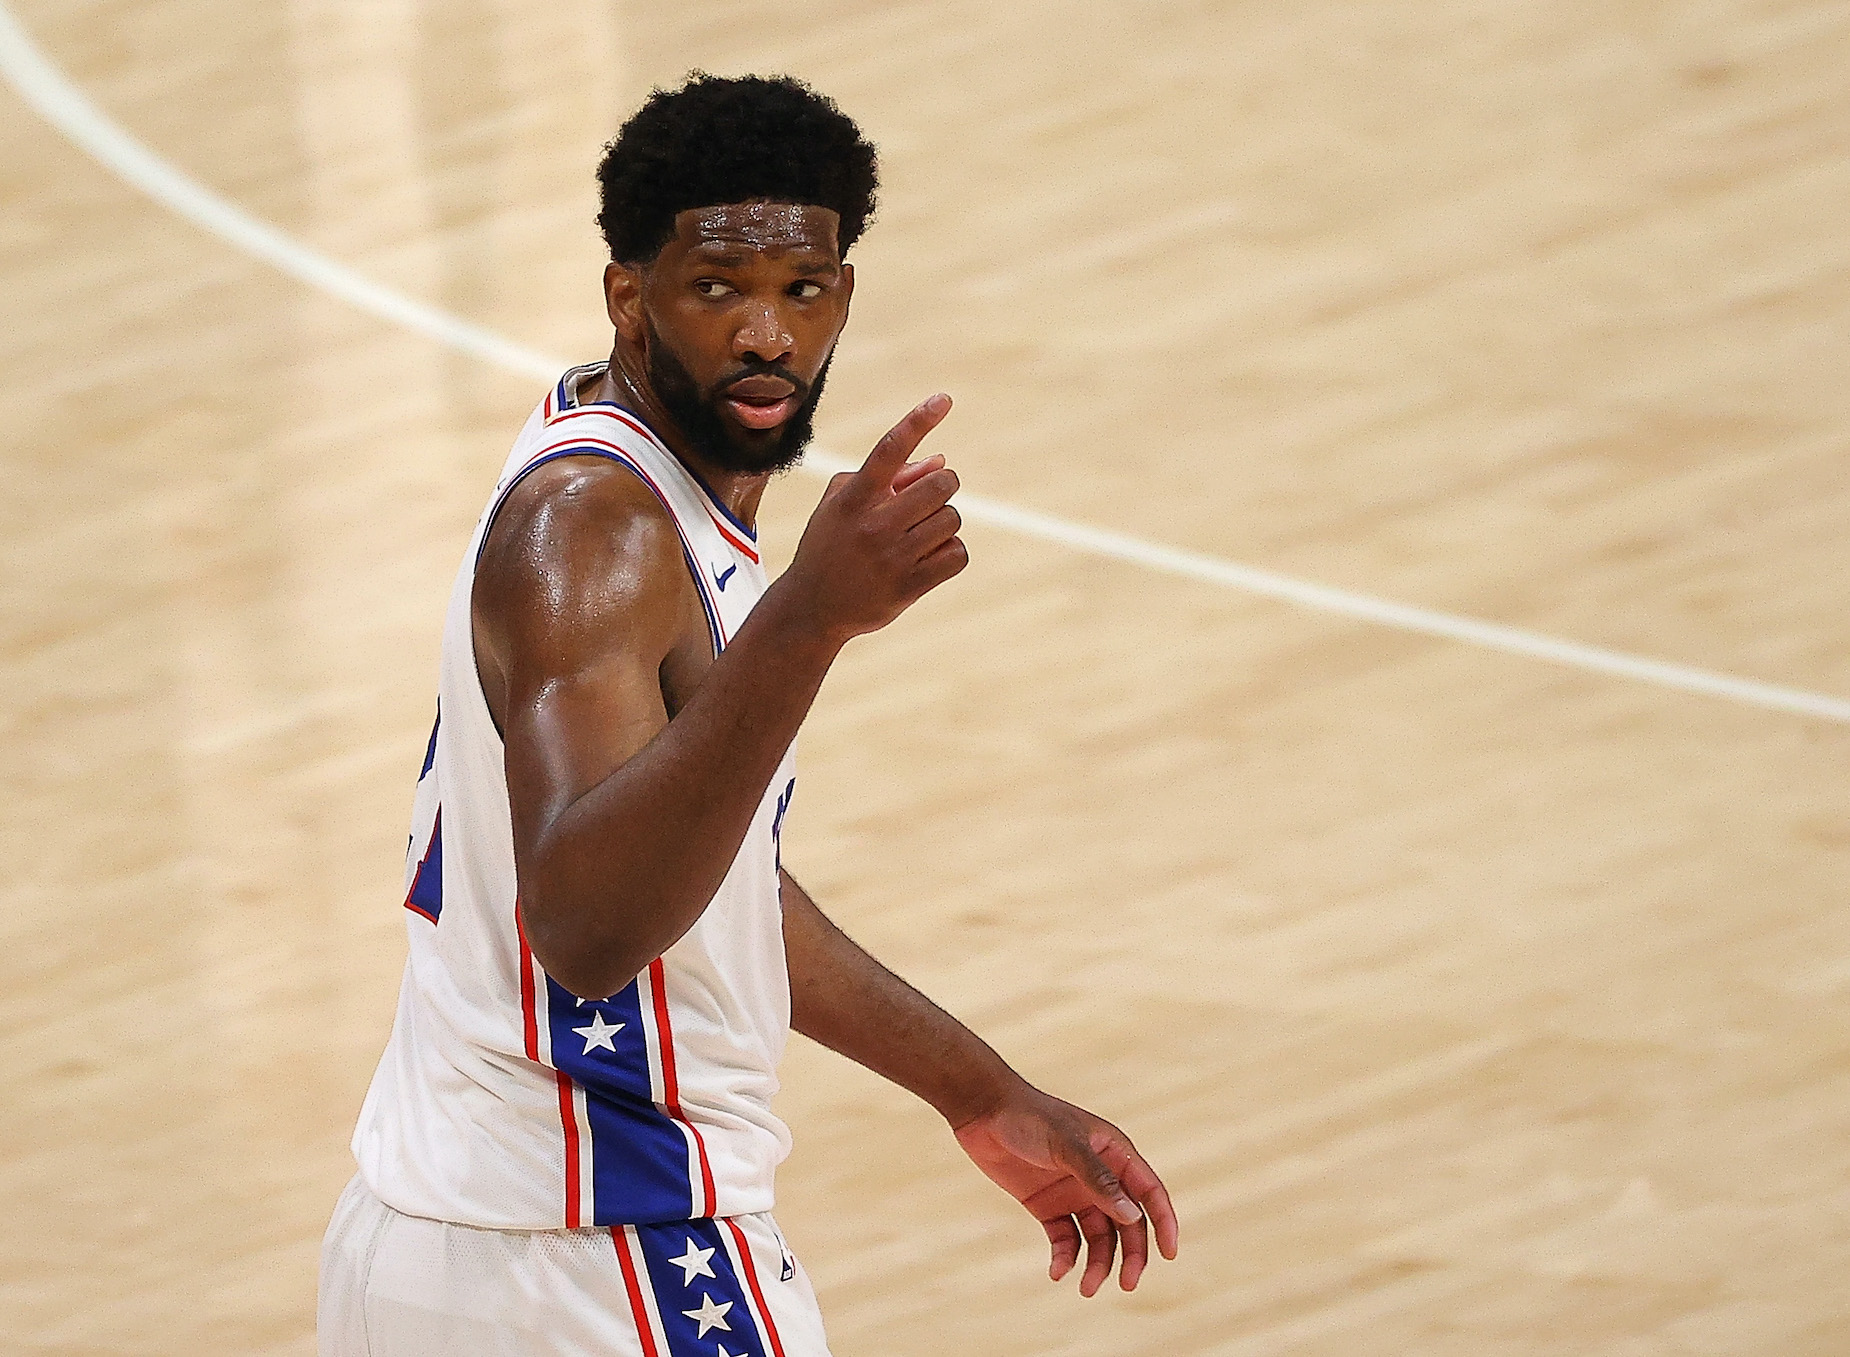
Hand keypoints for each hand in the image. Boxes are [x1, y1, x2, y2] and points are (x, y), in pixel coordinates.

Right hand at [782, 394, 967, 643]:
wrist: (811, 608)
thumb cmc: (830, 546)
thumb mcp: (843, 504)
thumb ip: (889, 478)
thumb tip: (941, 461)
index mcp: (854, 497)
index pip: (890, 449)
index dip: (919, 420)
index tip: (944, 399)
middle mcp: (873, 524)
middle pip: (941, 486)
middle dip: (942, 488)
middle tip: (928, 500)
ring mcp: (892, 557)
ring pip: (952, 520)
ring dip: (944, 524)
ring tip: (920, 535)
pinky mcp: (908, 587)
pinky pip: (957, 555)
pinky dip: (951, 553)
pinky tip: (929, 558)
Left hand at [953, 1086, 1178, 1296]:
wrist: (983, 1112)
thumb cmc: (1030, 1118)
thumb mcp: (1066, 1145)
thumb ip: (1098, 1179)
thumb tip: (1132, 1216)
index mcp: (1115, 1154)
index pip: (1150, 1193)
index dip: (1164, 1223)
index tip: (1170, 1254)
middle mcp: (1100, 1177)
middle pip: (1127, 1224)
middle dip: (1131, 1255)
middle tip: (1126, 1285)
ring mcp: (1074, 1193)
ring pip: (1098, 1238)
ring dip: (1097, 1264)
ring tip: (1085, 1288)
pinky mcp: (1048, 1206)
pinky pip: (1065, 1239)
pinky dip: (1065, 1257)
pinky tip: (1057, 1272)